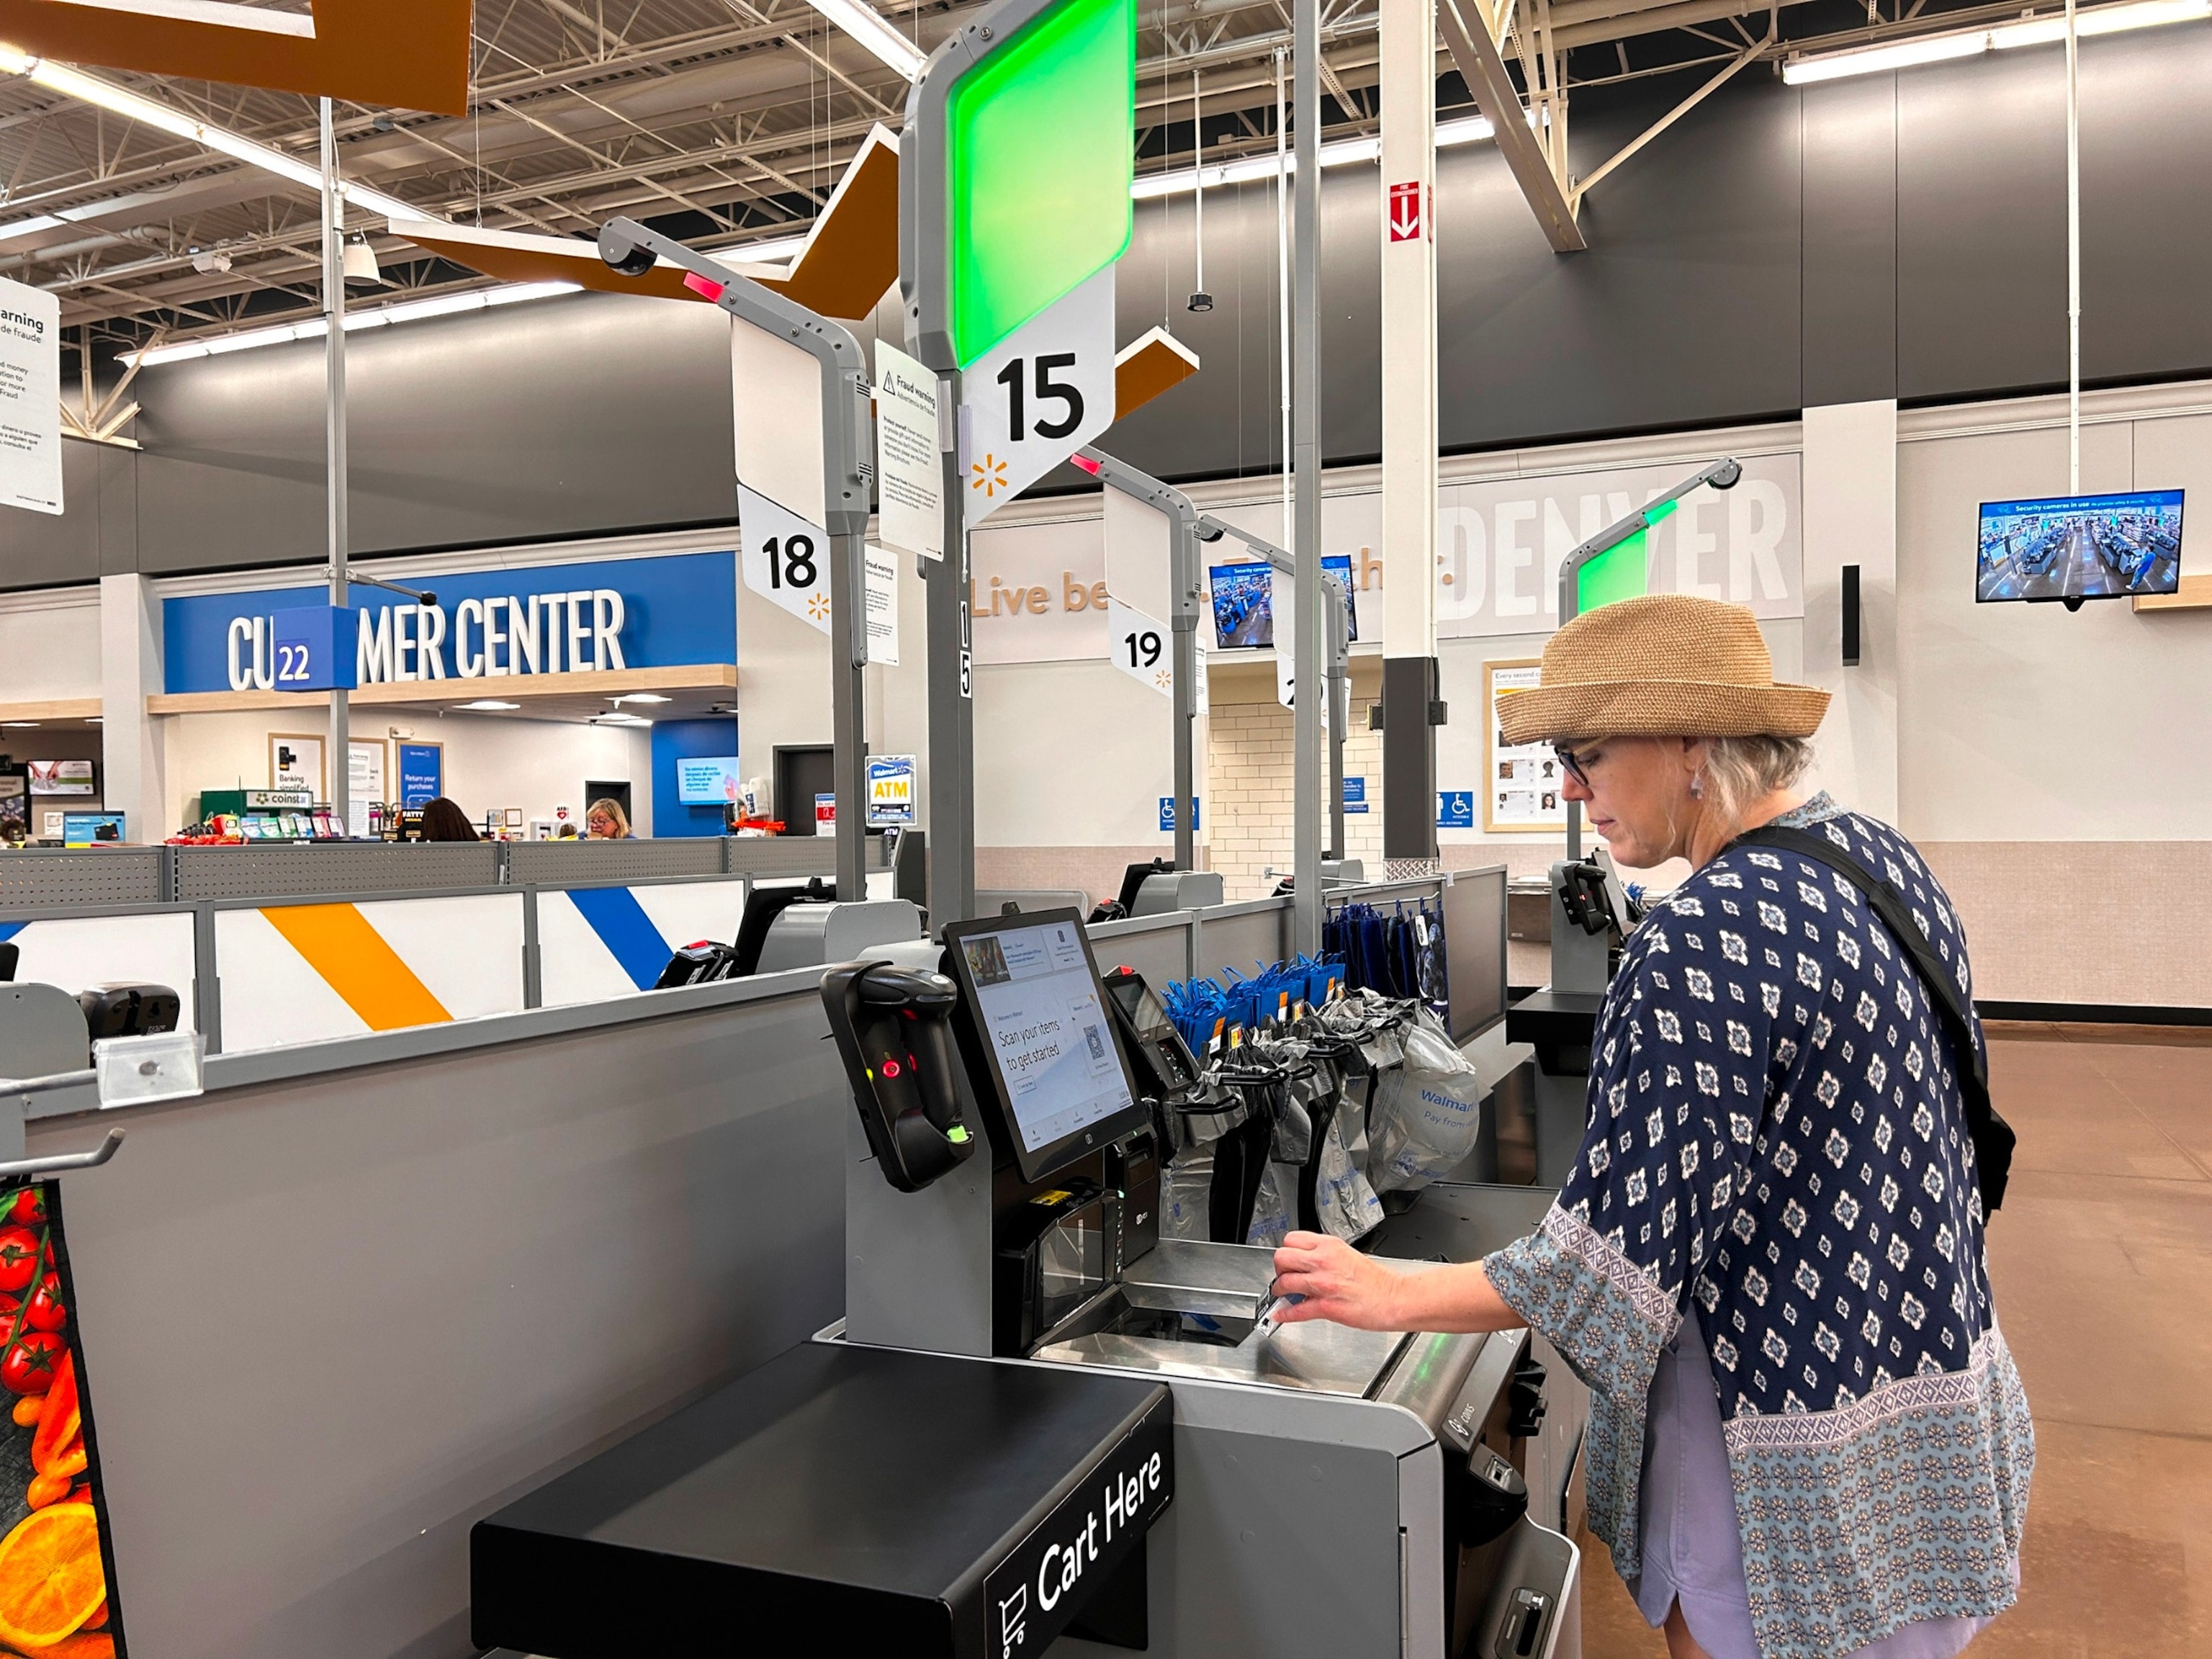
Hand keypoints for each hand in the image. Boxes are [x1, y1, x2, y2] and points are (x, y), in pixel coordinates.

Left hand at [1269, 1232, 1409, 1330]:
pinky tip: (1281, 1314)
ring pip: (1284, 1282)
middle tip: (1284, 1276)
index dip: (1287, 1251)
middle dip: (1279, 1269)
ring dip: (1279, 1291)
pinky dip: (1285, 1314)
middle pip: (1282, 1257)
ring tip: (1282, 1295)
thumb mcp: (1347, 1255)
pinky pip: (1296, 1309)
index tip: (1288, 1261)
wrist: (1395, 1298)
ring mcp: (1323, 1283)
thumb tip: (1307, 1264)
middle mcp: (1324, 1261)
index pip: (1291, 1239)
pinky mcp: (1326, 1306)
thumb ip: (1325, 1256)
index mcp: (1330, 1246)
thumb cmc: (1377, 1281)